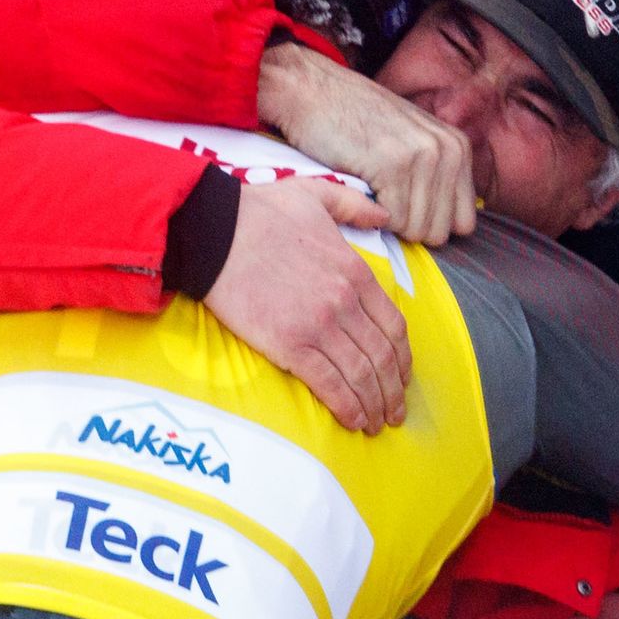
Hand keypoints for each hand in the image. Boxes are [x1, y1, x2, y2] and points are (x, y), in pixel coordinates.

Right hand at [204, 179, 411, 432]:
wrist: (215, 232)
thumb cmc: (260, 212)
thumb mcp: (316, 195)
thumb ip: (355, 205)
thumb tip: (384, 213)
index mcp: (355, 271)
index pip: (394, 325)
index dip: (403, 358)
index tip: (402, 376)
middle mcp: (345, 302)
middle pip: (383, 356)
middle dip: (393, 390)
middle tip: (395, 411)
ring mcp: (320, 325)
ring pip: (362, 375)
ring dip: (375, 404)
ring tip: (378, 423)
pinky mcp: (290, 346)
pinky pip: (330, 384)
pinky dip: (347, 406)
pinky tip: (354, 421)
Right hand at [256, 41, 476, 244]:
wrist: (310, 90)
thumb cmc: (353, 120)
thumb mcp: (410, 139)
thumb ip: (434, 177)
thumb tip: (444, 231)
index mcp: (458, 147)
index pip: (463, 222)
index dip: (428, 223)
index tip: (401, 205)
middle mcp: (449, 150)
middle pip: (439, 231)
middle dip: (407, 226)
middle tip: (381, 197)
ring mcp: (423, 156)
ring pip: (415, 230)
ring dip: (386, 220)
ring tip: (369, 187)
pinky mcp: (394, 164)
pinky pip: (392, 220)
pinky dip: (370, 213)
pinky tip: (358, 185)